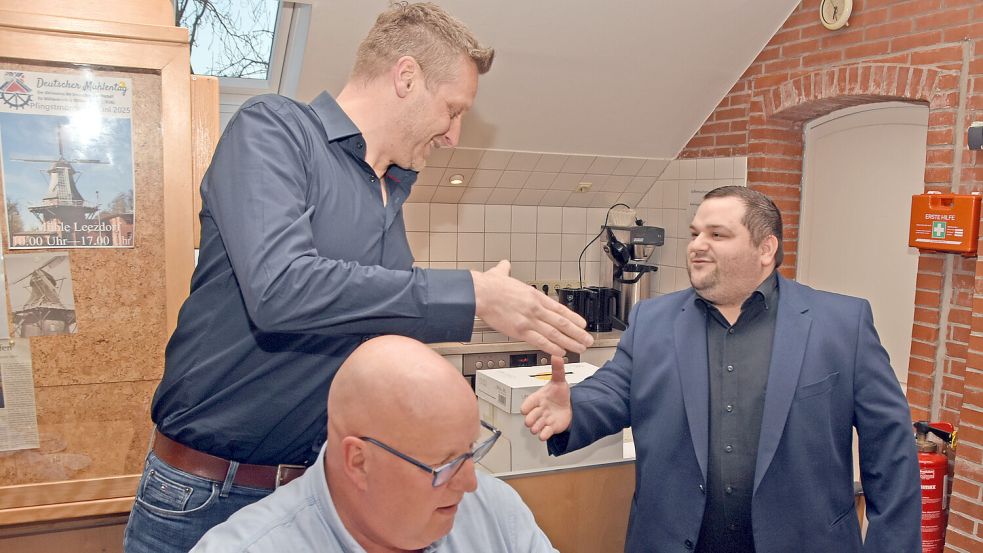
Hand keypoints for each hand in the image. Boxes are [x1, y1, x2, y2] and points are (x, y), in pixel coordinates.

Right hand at [471, 260, 592, 356]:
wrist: (480, 293)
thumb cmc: (489, 285)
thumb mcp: (500, 273)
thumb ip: (505, 270)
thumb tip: (504, 264)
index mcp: (534, 296)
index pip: (559, 309)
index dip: (573, 317)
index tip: (583, 324)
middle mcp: (536, 309)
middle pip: (562, 323)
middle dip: (577, 333)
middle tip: (588, 339)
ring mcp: (529, 320)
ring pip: (555, 334)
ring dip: (570, 342)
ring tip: (580, 347)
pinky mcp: (520, 331)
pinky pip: (540, 341)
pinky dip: (553, 347)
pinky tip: (561, 351)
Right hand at [520, 356, 571, 440]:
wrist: (569, 406)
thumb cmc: (559, 394)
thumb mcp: (559, 380)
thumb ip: (557, 369)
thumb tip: (557, 355)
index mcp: (537, 399)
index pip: (525, 405)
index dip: (528, 406)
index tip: (537, 404)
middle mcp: (538, 411)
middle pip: (527, 419)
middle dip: (532, 419)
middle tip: (541, 414)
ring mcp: (543, 421)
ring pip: (534, 428)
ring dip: (538, 427)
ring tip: (546, 421)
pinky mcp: (549, 429)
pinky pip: (543, 435)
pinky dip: (545, 434)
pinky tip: (549, 428)